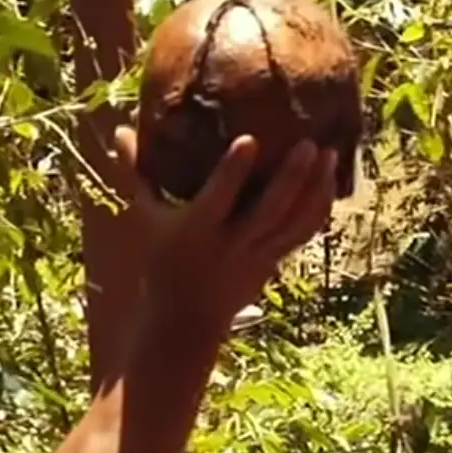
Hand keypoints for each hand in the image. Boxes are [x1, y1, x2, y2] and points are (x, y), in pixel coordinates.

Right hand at [112, 127, 338, 339]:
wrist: (184, 322)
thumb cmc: (163, 261)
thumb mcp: (145, 221)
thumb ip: (136, 175)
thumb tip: (120, 130)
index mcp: (196, 232)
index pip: (218, 199)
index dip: (234, 171)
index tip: (251, 139)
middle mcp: (230, 245)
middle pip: (268, 211)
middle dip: (290, 178)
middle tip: (309, 144)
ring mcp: (256, 255)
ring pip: (293, 223)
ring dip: (314, 190)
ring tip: (331, 155)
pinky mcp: (273, 261)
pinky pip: (302, 234)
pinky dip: (319, 208)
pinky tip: (330, 181)